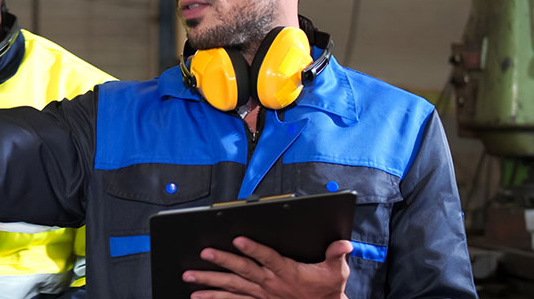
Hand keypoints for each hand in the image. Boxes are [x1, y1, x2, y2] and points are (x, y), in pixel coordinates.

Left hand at [182, 237, 350, 298]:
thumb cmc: (326, 289)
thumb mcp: (336, 272)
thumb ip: (335, 254)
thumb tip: (343, 243)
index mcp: (286, 271)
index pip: (267, 257)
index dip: (253, 249)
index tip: (238, 239)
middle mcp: (269, 283)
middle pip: (242, 271)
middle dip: (222, 262)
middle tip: (204, 253)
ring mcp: (260, 294)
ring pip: (231, 286)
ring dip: (209, 281)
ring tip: (189, 276)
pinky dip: (214, 298)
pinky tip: (198, 295)